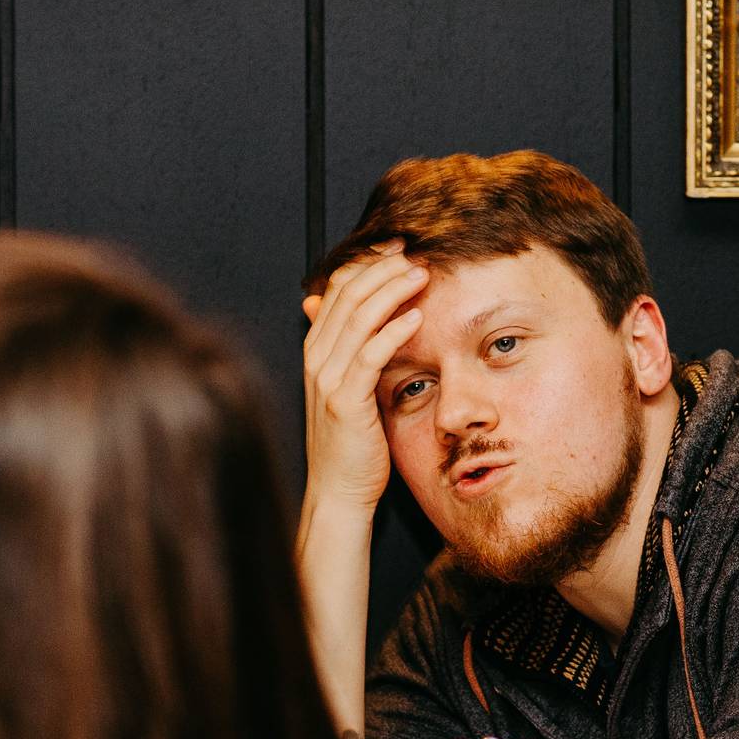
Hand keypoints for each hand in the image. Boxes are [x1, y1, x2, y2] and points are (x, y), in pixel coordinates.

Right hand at [298, 242, 430, 515]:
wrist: (338, 490)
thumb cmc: (352, 442)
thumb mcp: (350, 389)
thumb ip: (355, 352)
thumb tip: (371, 319)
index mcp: (316, 350)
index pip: (336, 289)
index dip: (367, 264)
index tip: (399, 249)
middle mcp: (316, 358)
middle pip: (346, 294)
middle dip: (382, 268)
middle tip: (415, 253)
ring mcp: (327, 378)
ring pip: (358, 317)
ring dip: (392, 290)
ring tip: (422, 274)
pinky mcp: (345, 399)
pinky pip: (370, 354)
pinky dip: (394, 330)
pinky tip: (417, 317)